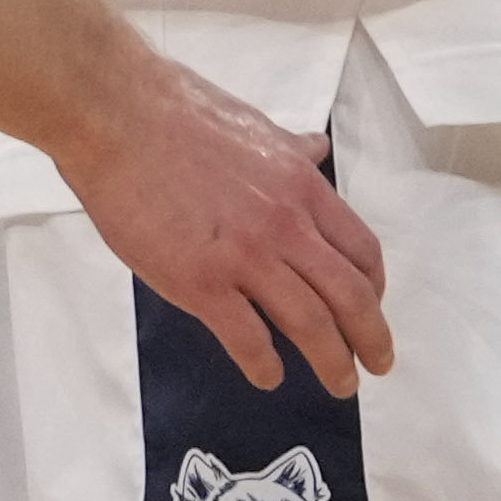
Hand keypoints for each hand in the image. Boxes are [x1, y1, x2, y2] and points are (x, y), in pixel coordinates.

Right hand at [58, 46, 390, 398]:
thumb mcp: (258, 128)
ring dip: (332, 360)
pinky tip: (270, 377)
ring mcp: (246, 257)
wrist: (122, 119)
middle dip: (371, 336)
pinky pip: (246, 335)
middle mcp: (287, 226)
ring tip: (341, 383)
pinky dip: (264, 363)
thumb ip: (291, 150)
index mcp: (304, 188)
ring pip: (310, 321)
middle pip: (350, 293)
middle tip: (379, 364)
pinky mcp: (198, 281)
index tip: (373, 307)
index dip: (375, 286)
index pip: (361, 249)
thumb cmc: (182, 117)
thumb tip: (314, 148)